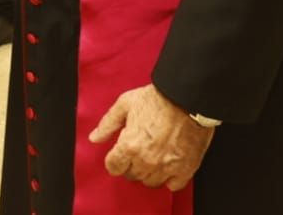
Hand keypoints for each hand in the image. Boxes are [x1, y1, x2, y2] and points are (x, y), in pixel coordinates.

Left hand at [88, 84, 213, 191]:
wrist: (187, 97)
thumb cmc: (157, 98)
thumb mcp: (125, 104)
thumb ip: (107, 124)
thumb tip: (94, 138)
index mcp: (129, 146)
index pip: (113, 167)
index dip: (114, 160)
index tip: (119, 155)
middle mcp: (146, 161)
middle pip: (131, 175)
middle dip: (130, 164)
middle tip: (137, 151)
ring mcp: (166, 167)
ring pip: (150, 182)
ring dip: (148, 172)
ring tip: (152, 156)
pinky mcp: (185, 169)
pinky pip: (172, 186)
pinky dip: (169, 179)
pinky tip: (168, 165)